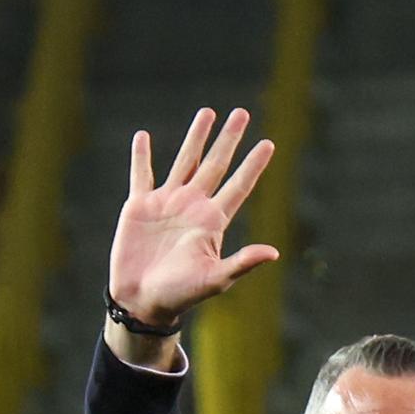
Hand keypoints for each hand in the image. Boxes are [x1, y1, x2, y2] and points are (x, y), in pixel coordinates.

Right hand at [107, 107, 277, 326]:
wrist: (142, 300)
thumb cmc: (181, 295)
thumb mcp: (215, 280)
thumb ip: (242, 263)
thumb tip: (274, 253)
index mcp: (213, 221)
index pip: (239, 186)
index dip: (253, 165)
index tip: (269, 144)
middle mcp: (193, 206)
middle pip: (216, 164)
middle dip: (228, 139)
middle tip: (243, 113)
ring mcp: (167, 203)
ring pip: (185, 160)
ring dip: (195, 137)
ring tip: (207, 113)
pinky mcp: (139, 206)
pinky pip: (141, 174)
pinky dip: (141, 156)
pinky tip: (143, 136)